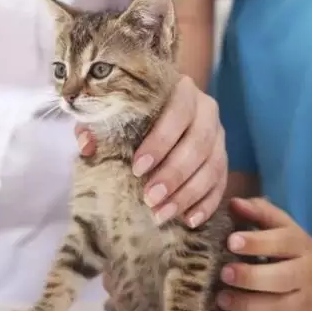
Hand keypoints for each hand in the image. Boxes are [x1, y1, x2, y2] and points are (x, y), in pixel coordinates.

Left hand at [76, 75, 226, 226]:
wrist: (159, 111)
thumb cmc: (131, 114)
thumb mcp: (112, 114)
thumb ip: (97, 126)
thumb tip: (88, 146)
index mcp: (181, 91)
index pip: (178, 112)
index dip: (160, 141)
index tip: (137, 168)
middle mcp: (207, 111)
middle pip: (199, 143)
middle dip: (174, 174)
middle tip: (150, 198)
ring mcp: (219, 136)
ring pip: (212, 166)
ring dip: (188, 194)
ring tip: (161, 214)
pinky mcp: (223, 159)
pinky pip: (221, 184)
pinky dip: (206, 204)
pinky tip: (188, 220)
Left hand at [209, 197, 311, 310]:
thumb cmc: (296, 250)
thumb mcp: (284, 226)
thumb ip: (260, 212)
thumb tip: (233, 203)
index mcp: (300, 245)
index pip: (282, 242)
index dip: (257, 242)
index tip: (231, 241)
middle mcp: (303, 274)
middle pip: (282, 278)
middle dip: (251, 277)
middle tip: (224, 272)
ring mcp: (298, 301)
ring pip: (276, 307)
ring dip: (246, 305)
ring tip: (219, 298)